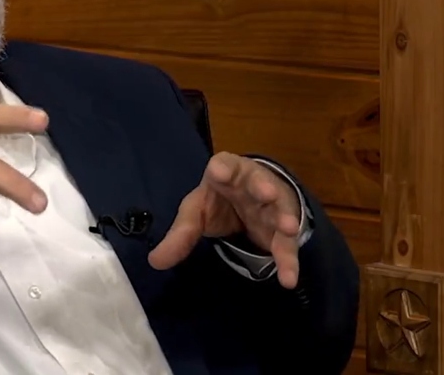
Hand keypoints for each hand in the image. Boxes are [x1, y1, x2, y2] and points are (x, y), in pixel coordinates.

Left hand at [147, 152, 302, 287]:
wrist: (251, 200)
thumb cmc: (219, 200)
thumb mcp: (197, 212)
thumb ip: (180, 234)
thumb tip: (155, 262)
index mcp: (225, 173)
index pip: (223, 165)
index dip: (222, 168)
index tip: (219, 172)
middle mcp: (252, 184)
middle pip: (258, 182)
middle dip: (262, 187)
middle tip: (267, 193)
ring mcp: (270, 206)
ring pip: (279, 210)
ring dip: (284, 218)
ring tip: (289, 227)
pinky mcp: (281, 229)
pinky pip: (286, 244)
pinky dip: (288, 260)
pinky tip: (288, 278)